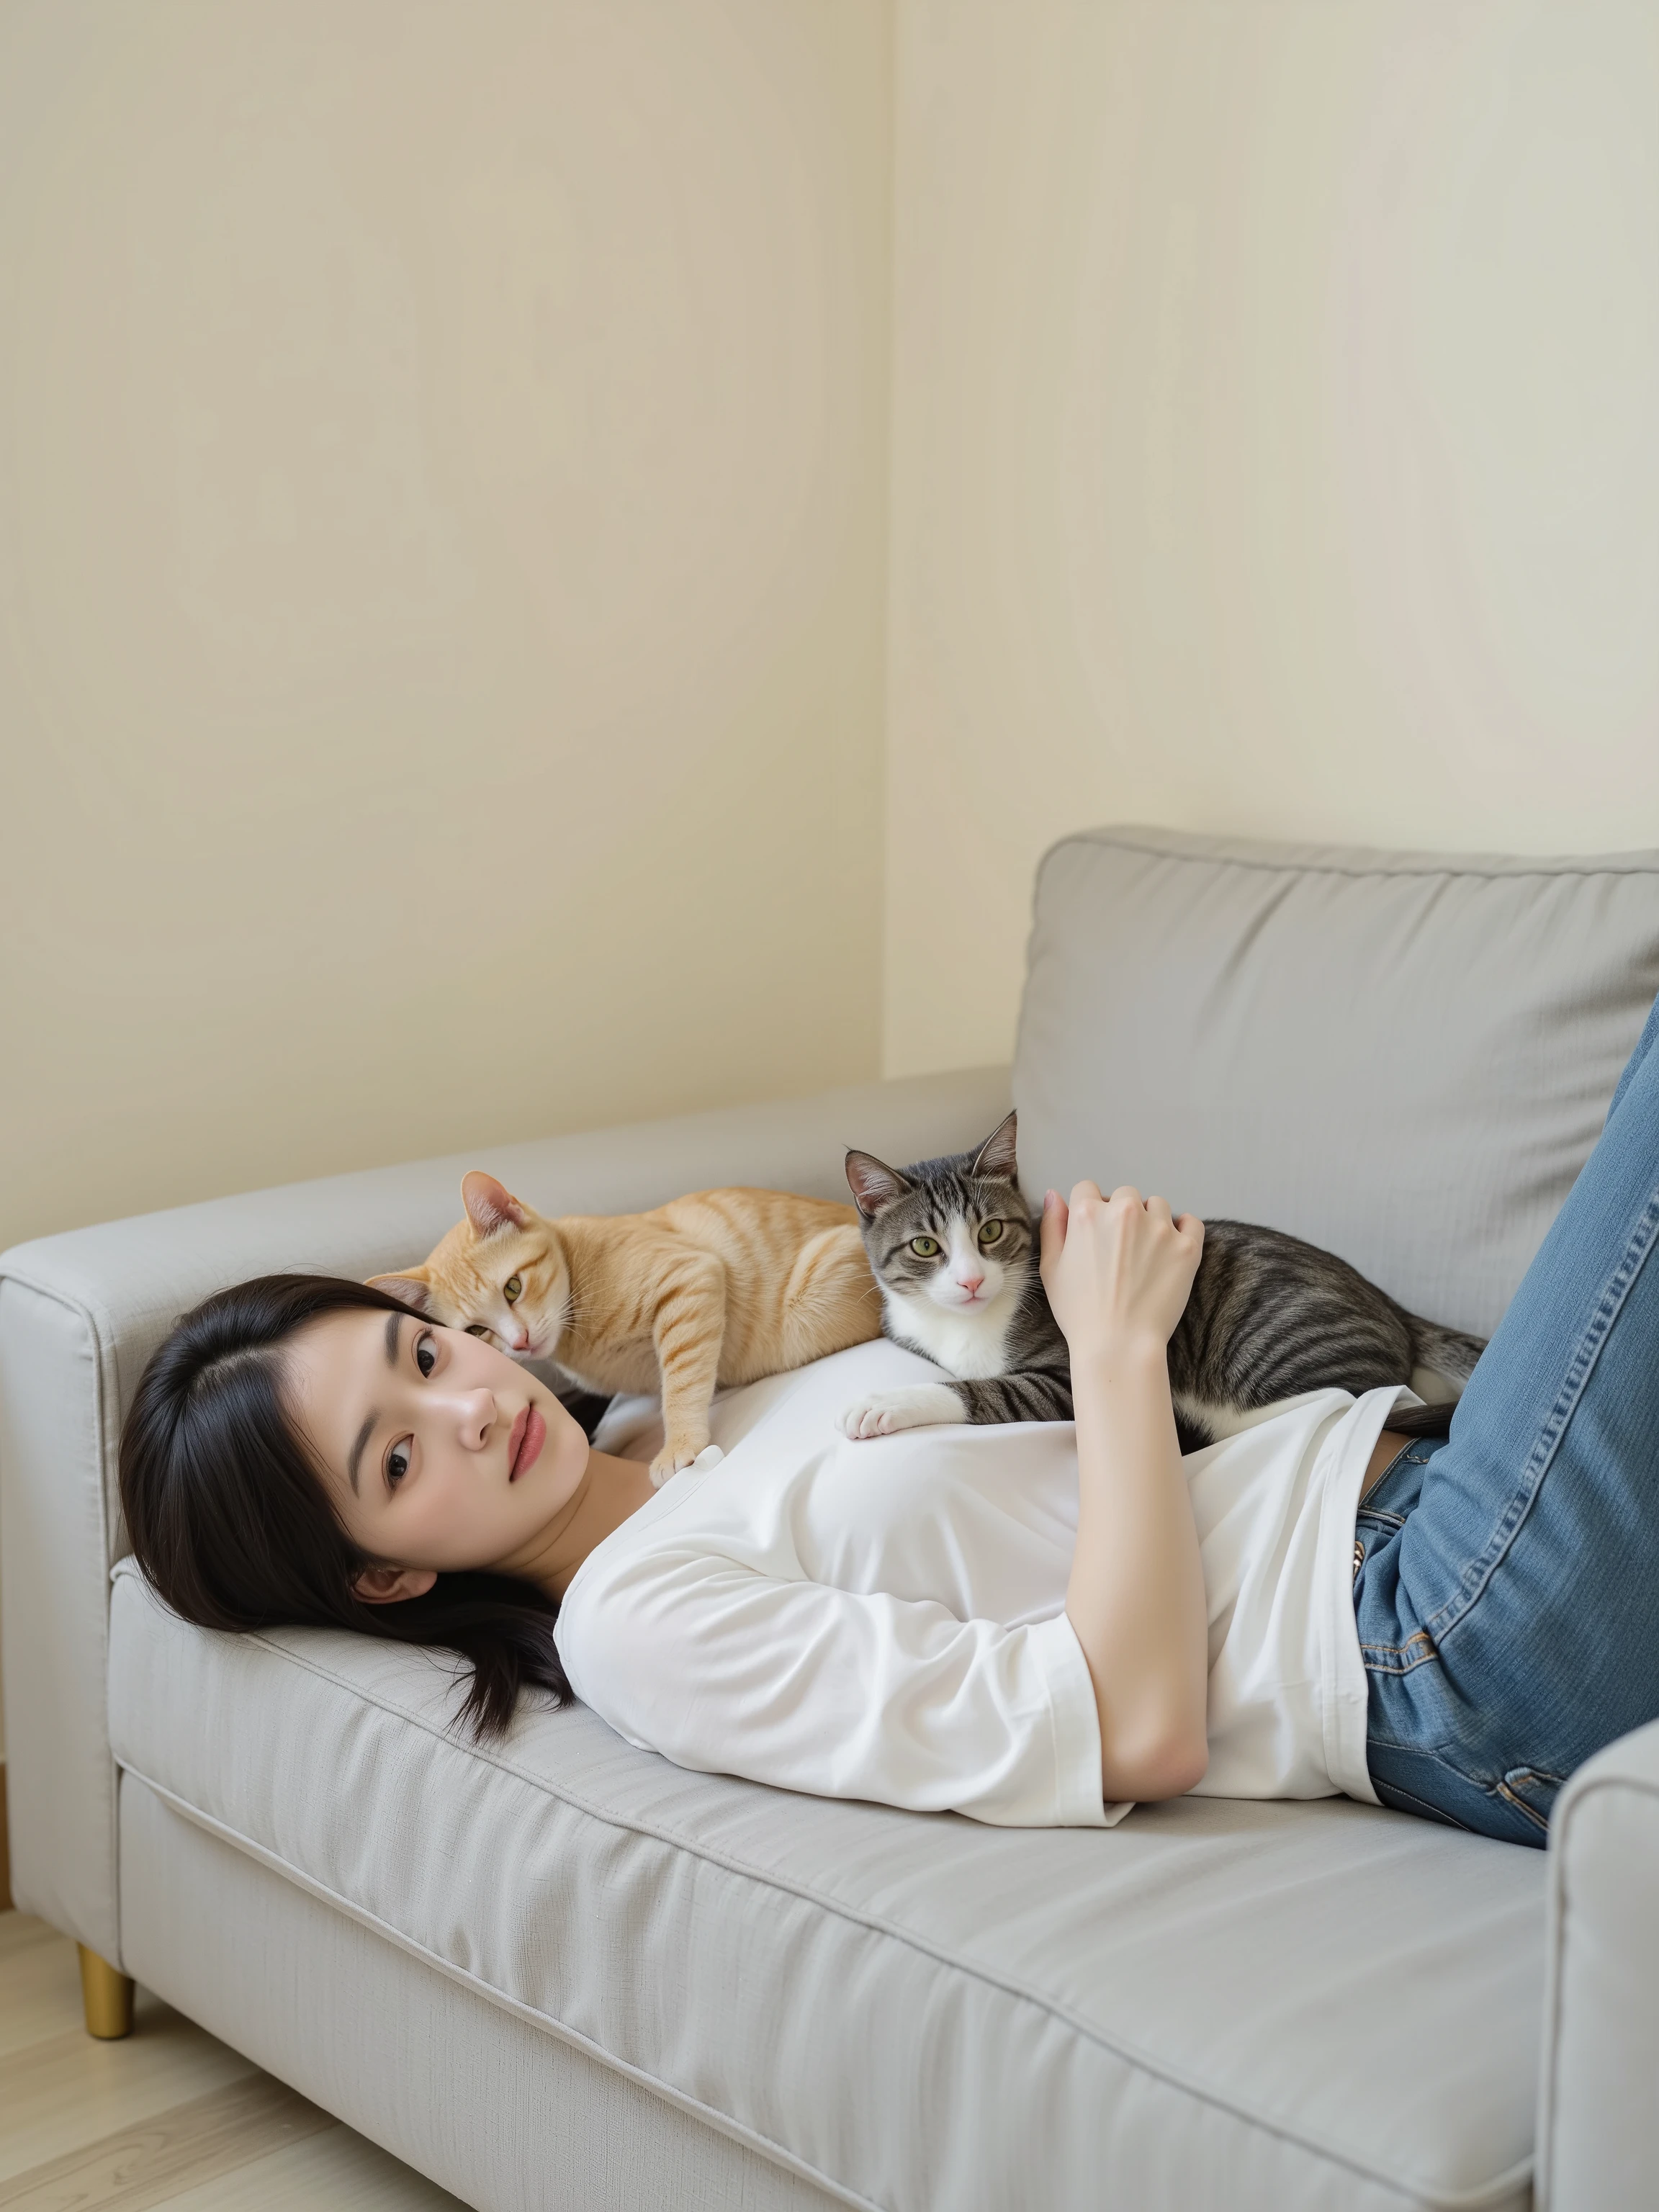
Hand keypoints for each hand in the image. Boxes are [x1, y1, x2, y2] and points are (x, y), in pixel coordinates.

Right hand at [1039, 1181, 1203, 1365]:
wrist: (1119, 1344)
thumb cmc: (1079, 1312)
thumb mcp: (1050, 1268)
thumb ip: (1052, 1226)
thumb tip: (1056, 1196)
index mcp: (1088, 1214)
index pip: (1088, 1189)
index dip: (1089, 1210)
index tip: (1094, 1233)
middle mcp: (1125, 1212)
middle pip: (1124, 1195)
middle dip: (1121, 1215)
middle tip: (1121, 1249)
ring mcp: (1159, 1228)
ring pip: (1157, 1205)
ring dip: (1151, 1221)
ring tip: (1146, 1253)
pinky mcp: (1187, 1247)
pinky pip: (1191, 1222)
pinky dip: (1183, 1230)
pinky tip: (1172, 1248)